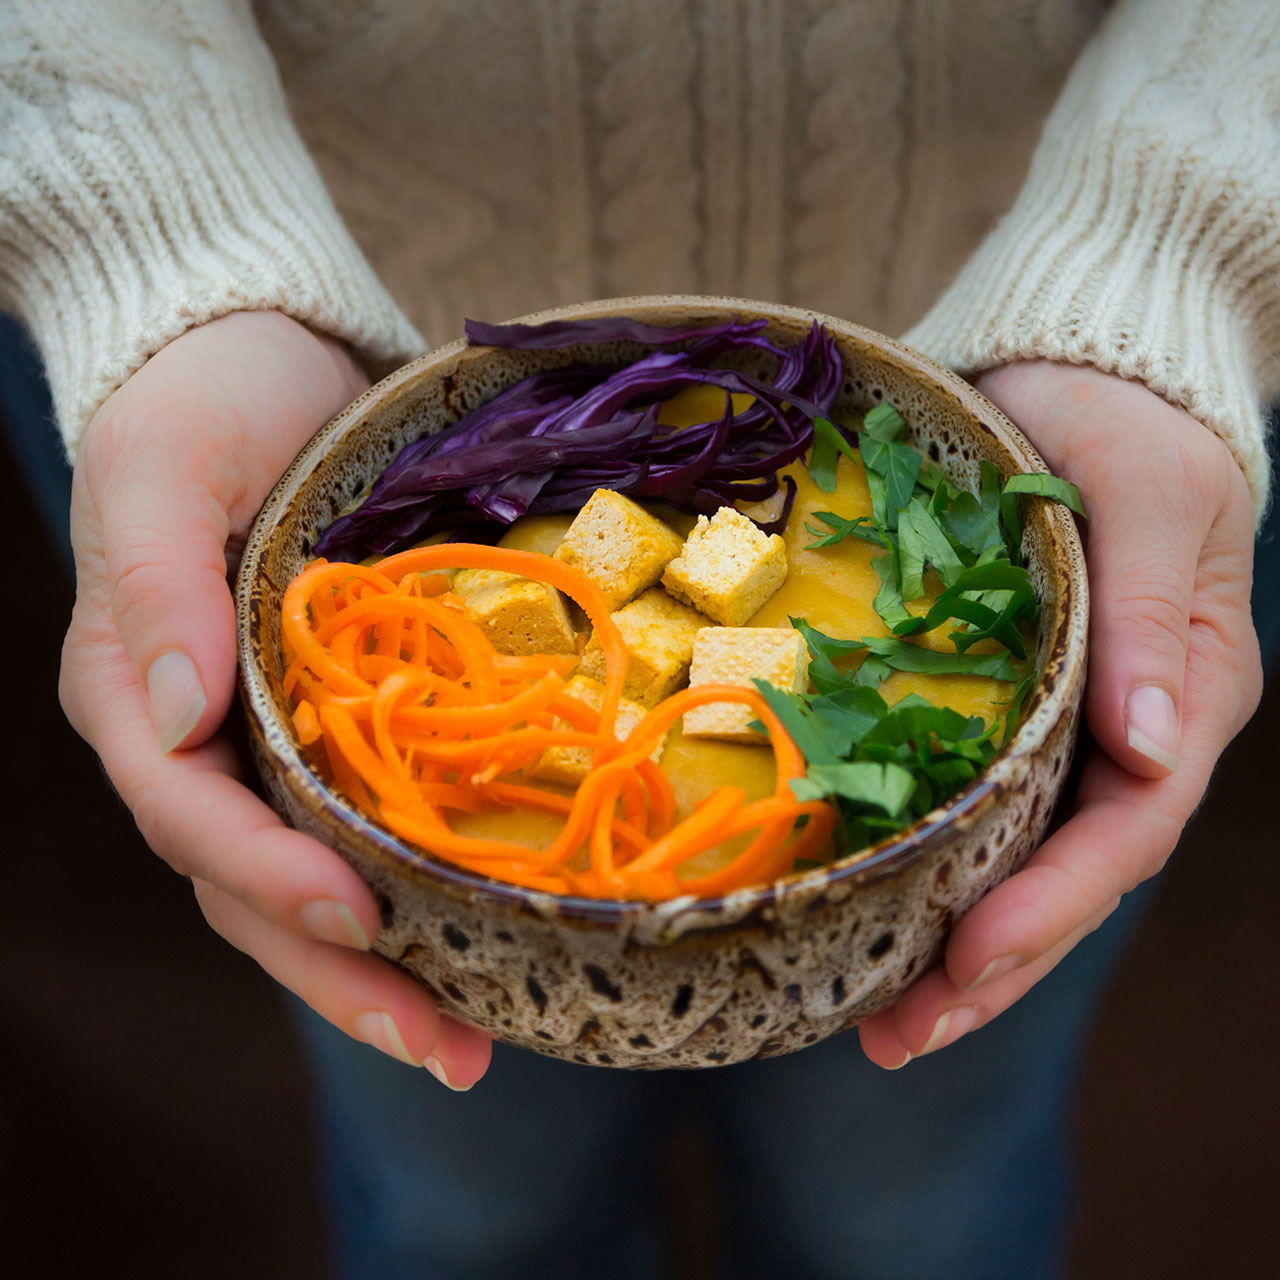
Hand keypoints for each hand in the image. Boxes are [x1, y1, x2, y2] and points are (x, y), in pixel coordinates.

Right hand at [60, 312, 490, 1088]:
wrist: (266, 364)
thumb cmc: (203, 403)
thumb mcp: (163, 467)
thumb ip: (153, 584)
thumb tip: (173, 715)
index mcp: (134, 692)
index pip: (190, 816)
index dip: (266, 876)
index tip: (358, 918)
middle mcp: (198, 741)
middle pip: (252, 888)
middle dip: (340, 975)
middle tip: (445, 1050)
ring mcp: (267, 741)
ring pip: (308, 882)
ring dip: (383, 971)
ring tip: (469, 1044)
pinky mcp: (336, 723)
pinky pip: (363, 828)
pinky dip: (413, 892)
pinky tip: (476, 942)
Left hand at [859, 360, 1262, 1066]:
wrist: (1076, 373)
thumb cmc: (1125, 422)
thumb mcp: (1151, 499)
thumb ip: (1149, 621)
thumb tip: (1149, 747)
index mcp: (1182, 692)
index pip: (1126, 830)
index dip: (1050, 904)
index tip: (966, 959)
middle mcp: (1127, 730)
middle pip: (1067, 875)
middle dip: (992, 965)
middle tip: (896, 1037)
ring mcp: (1066, 724)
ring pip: (1019, 861)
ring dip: (955, 946)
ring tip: (880, 1021)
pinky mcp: (1005, 705)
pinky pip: (977, 809)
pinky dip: (934, 872)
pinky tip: (879, 914)